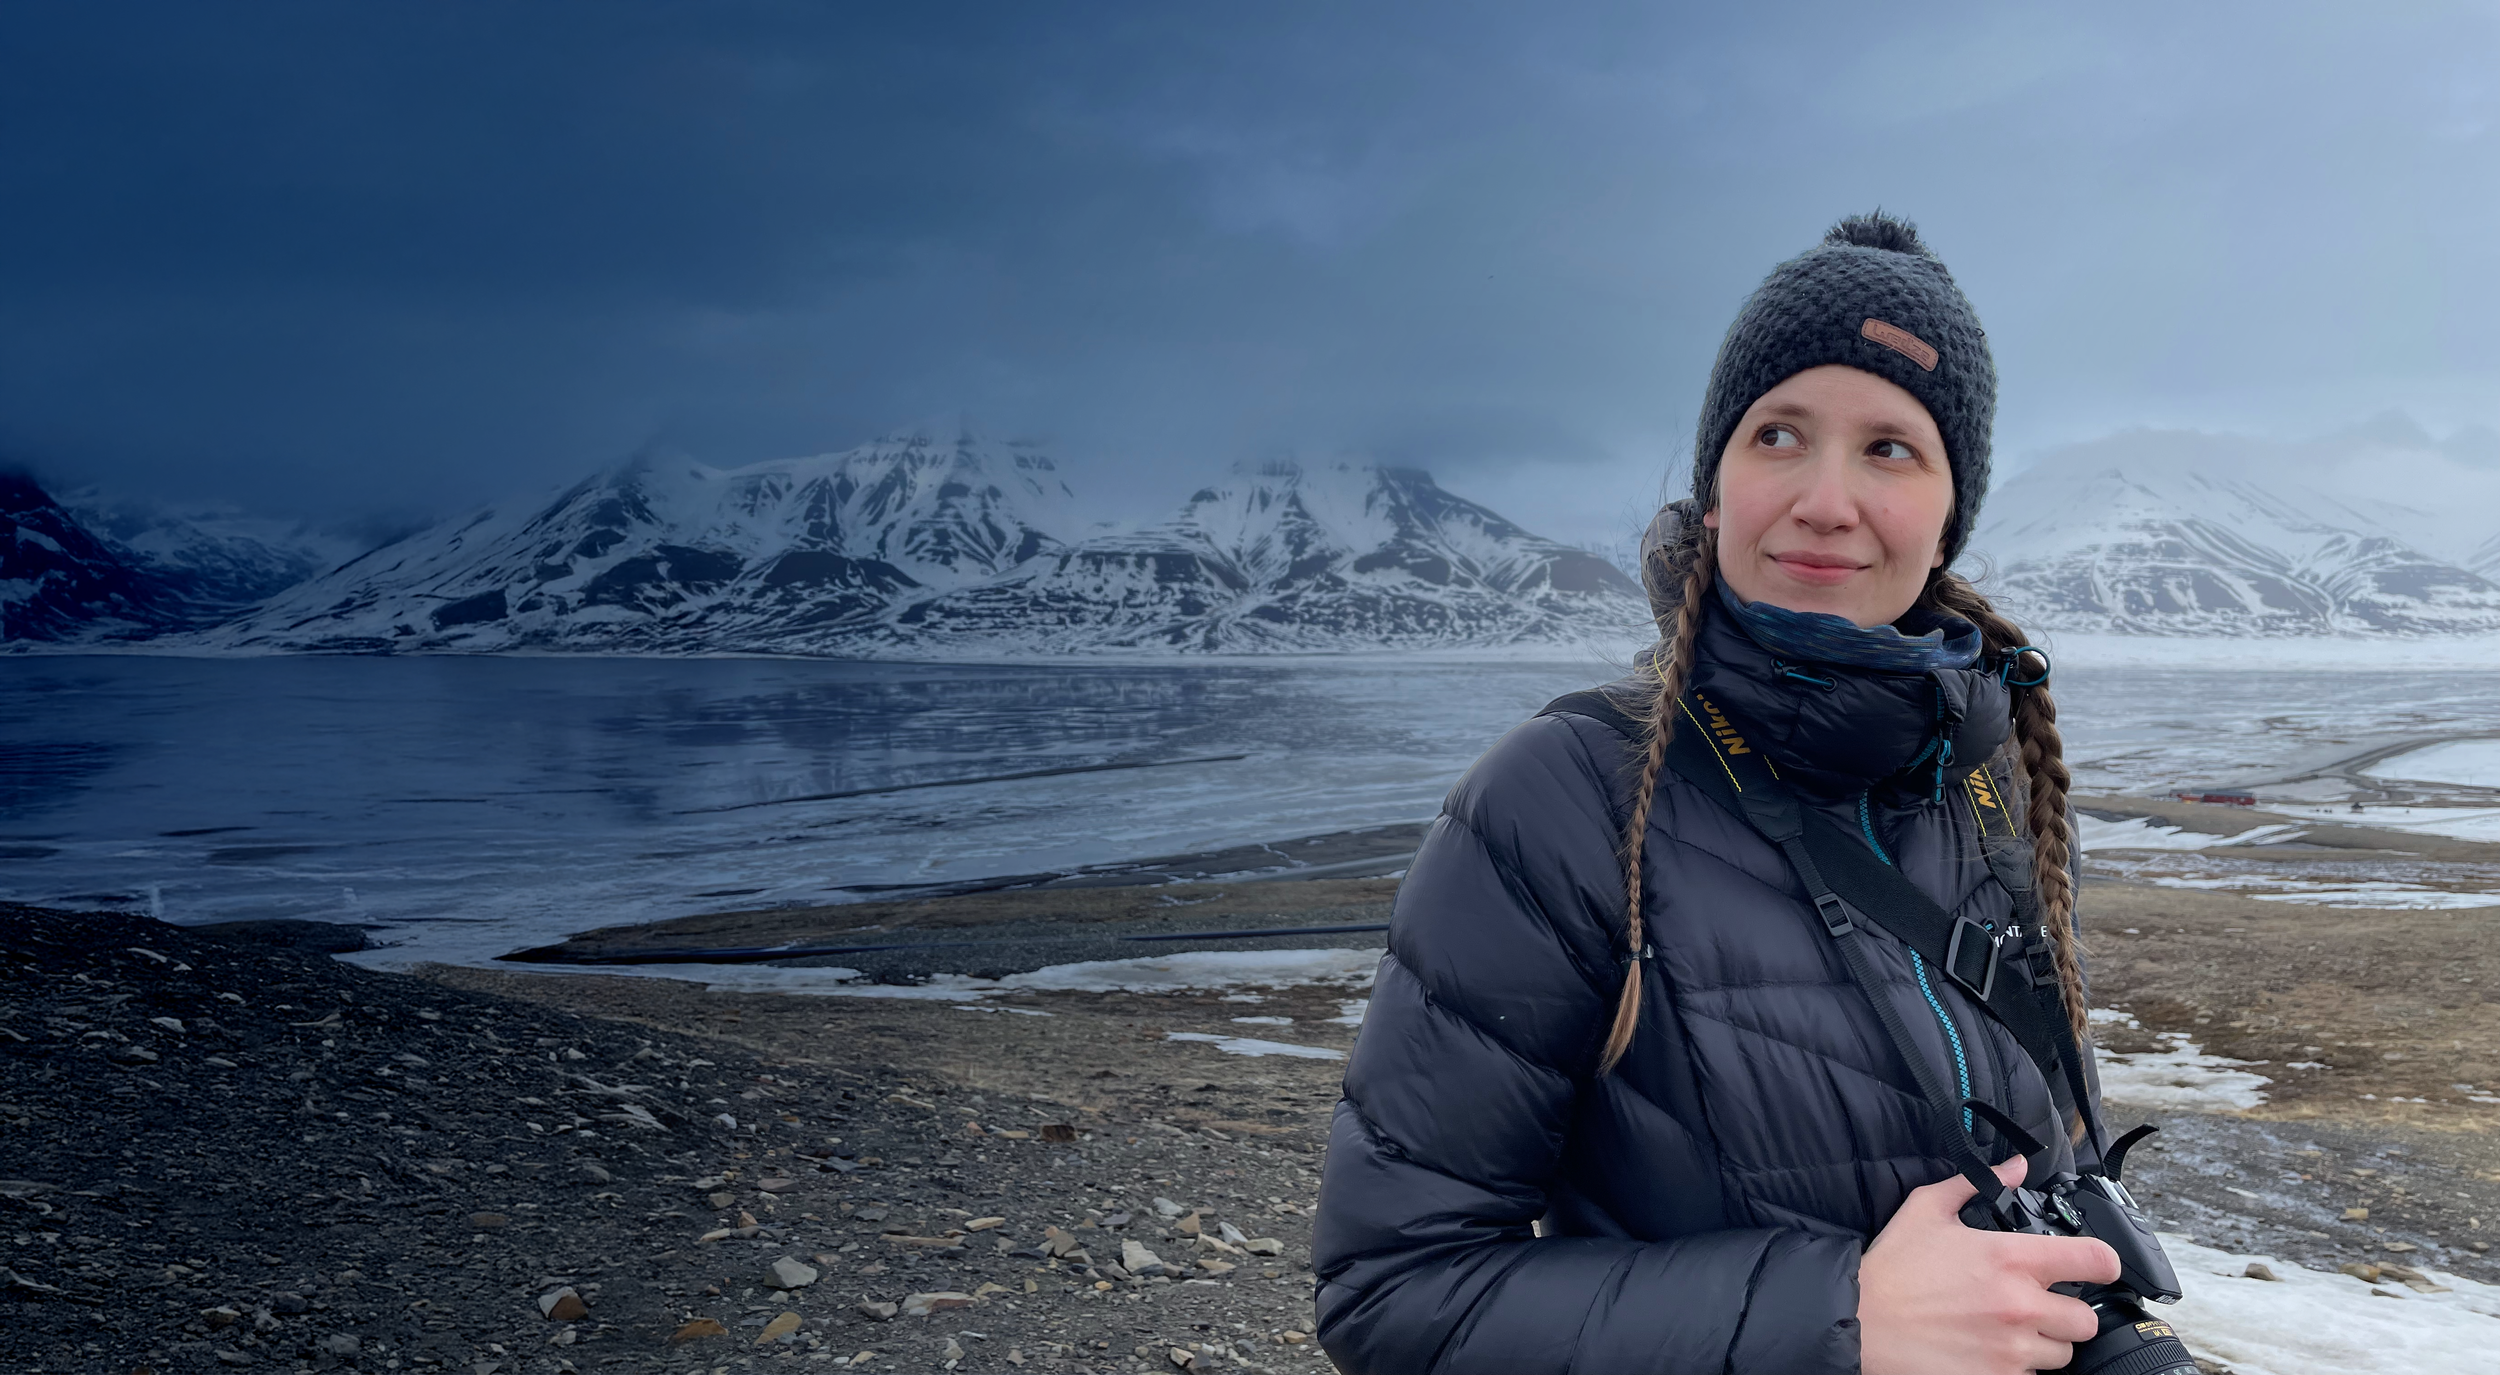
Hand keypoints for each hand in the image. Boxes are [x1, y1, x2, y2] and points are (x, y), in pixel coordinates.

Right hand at [1858, 1157, 2121, 1374]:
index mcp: (2011, 1259)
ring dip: (2043, 1345)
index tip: (2096, 1267)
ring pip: (2061, 1356)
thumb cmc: (1891, 1271)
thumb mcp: (1927, 1211)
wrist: (1857, 1325)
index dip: (2104, 1263)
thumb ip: (1977, 1183)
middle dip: (2066, 1313)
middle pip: (2085, 1320)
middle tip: (2038, 1307)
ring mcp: (2011, 1351)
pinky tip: (1989, 1352)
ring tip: (2009, 1332)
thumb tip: (2015, 1167)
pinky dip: (2016, 1369)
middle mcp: (2020, 1307)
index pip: (2095, 1261)